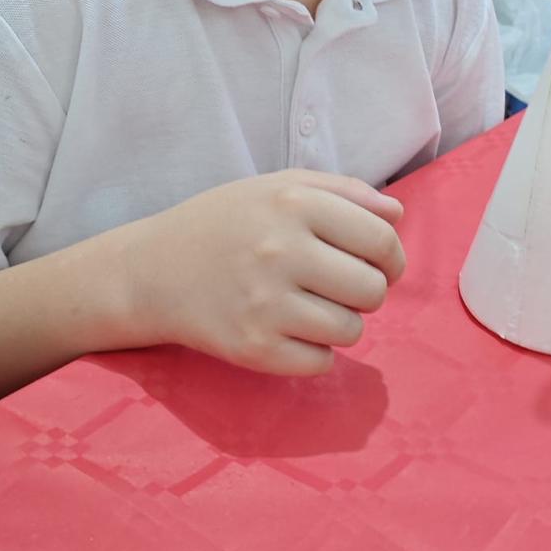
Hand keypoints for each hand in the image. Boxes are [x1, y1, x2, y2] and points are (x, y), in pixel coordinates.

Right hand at [121, 170, 405, 375]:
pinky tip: (289, 330)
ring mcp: (266, 303)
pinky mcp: (253, 348)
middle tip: (338, 286)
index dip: (391, 256)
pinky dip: (315, 352)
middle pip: (374, 289)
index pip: (381, 240)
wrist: (152, 270)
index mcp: (293, 204)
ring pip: (351, 330)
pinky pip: (321, 363)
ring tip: (309, 307)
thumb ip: (344, 191)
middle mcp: (281, 251)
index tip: (377, 262)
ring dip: (341, 323)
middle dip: (367, 291)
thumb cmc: (224, 223)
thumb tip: (398, 213)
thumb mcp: (278, 187)